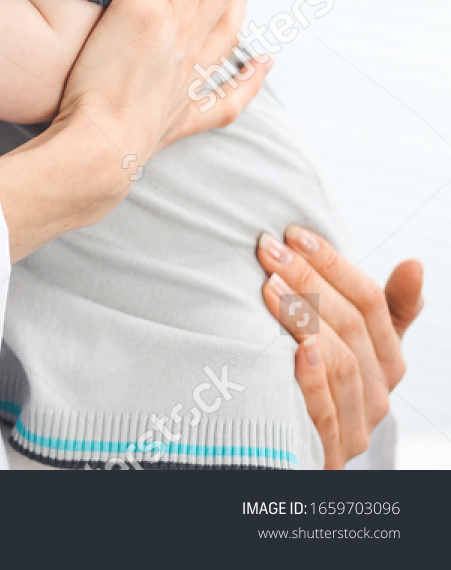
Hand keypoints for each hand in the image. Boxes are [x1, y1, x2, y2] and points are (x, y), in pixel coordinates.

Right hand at [0, 0, 267, 256]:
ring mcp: (191, 79)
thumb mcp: (132, 7)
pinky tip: (264, 65)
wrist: (98, 150)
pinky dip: (250, 78)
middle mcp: (193, 42)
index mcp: (178, 11)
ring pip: (228, 26)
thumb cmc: (104, 81)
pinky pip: (227, 95)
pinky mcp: (181, 114)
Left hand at [258, 228, 423, 468]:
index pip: (370, 302)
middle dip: (307, 279)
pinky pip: (325, 412)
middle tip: (269, 249)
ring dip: (303, 318)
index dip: (333, 263)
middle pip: (351, 326)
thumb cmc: (329, 380)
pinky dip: (312, 378)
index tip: (294, 233)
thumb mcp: (362, 344)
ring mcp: (356, 425)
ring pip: (340, 362)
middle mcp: (379, 394)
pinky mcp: (328, 451)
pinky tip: (294, 349)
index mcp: (390, 361)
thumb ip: (388, 308)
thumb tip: (415, 264)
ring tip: (268, 286)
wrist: (301, 448)